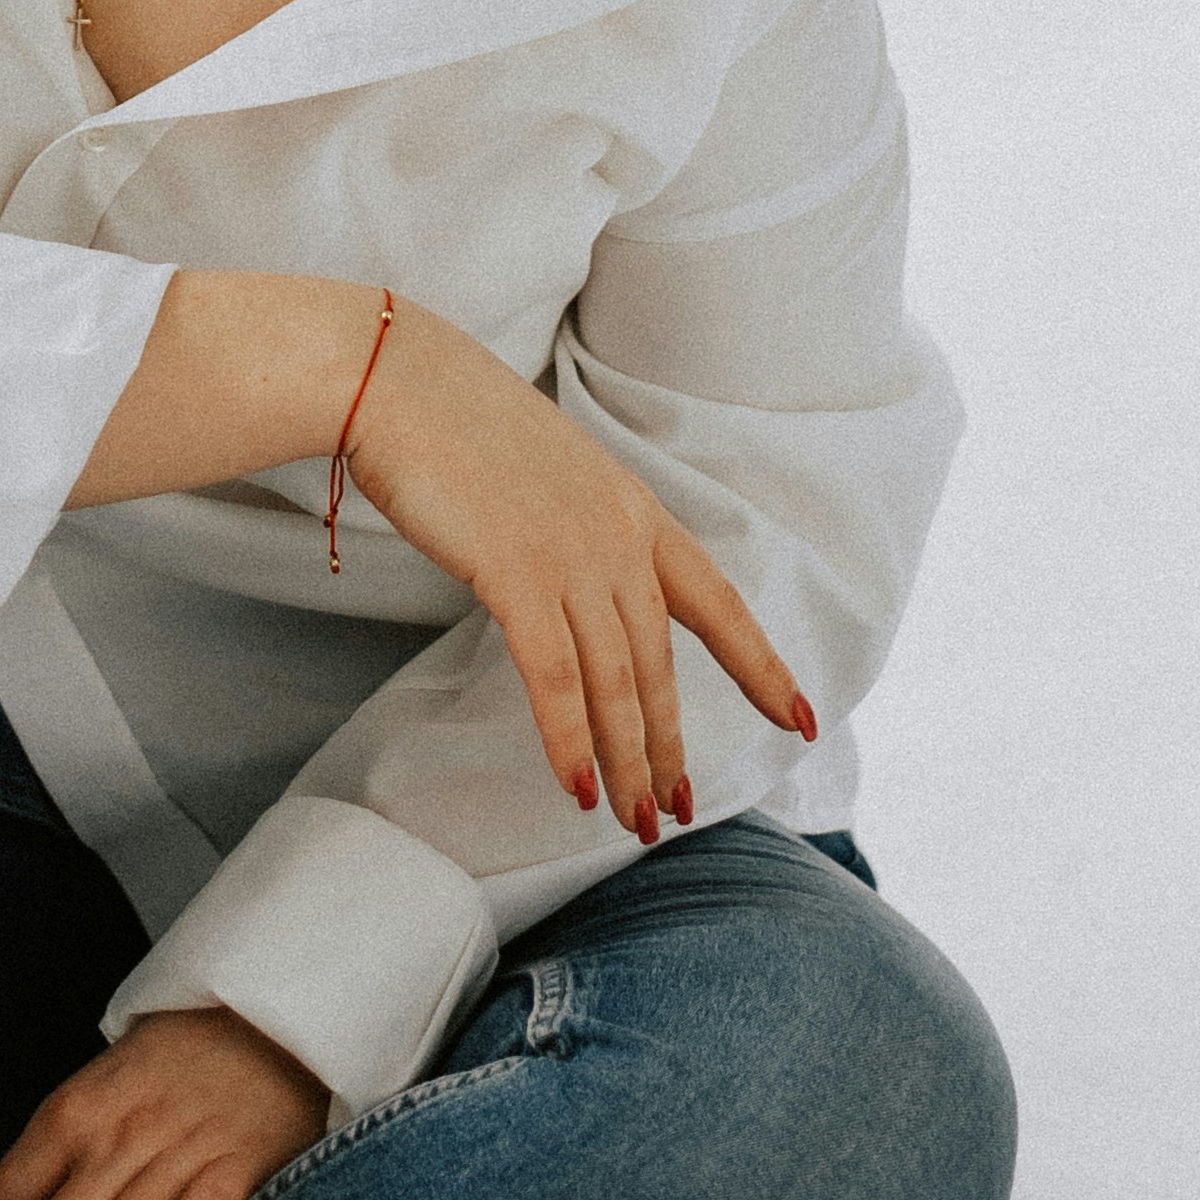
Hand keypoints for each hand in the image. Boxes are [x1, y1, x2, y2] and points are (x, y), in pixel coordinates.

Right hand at [341, 303, 813, 843]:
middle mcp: (617, 537)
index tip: (802, 718)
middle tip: (679, 810)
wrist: (397, 378)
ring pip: (617, 683)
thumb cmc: (456, 421)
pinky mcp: (515, 574)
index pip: (717, 602)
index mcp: (634, 508)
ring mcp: (571, 555)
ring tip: (635, 820)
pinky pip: (555, 678)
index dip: (761, 666)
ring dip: (627, 761)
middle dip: (670, 746)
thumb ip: (577, 526)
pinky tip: (577, 788)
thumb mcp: (547, 470)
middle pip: (660, 663)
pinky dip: (570, 740)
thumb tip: (574, 583)